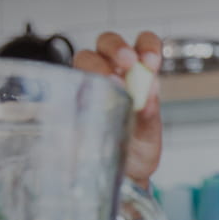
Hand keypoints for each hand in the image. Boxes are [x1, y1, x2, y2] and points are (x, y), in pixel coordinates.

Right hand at [74, 31, 162, 190]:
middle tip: (128, 63)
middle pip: (107, 42)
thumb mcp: (149, 134)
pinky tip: (86, 100)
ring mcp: (89, 85)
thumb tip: (149, 92)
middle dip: (117, 47)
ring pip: (85, 57)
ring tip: (110, 82)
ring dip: (98, 64)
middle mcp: (113, 73)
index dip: (147, 45)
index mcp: (138, 73)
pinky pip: (67, 84)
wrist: (121, 176)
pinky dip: (77, 87)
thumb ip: (149, 114)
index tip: (151, 60)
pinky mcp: (71, 101)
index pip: (143, 43)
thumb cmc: (137, 150)